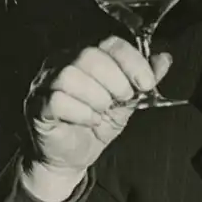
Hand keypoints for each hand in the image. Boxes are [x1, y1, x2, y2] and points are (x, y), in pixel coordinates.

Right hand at [23, 36, 171, 200]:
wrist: (71, 157)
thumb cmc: (96, 125)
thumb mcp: (127, 102)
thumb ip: (144, 80)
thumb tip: (164, 59)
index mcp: (87, 56)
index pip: (110, 43)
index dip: (132, 62)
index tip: (146, 83)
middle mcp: (63, 62)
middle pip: (89, 55)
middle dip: (115, 80)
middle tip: (122, 99)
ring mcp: (46, 83)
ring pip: (70, 75)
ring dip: (96, 97)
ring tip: (102, 111)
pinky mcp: (37, 105)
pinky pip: (57, 99)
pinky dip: (81, 112)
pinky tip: (90, 120)